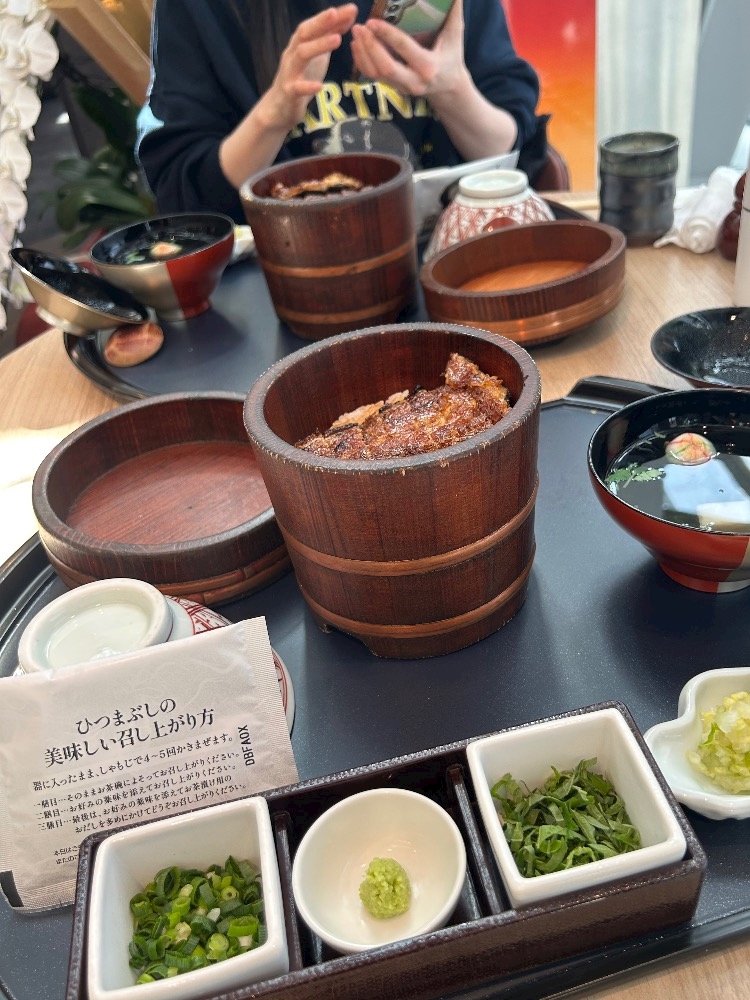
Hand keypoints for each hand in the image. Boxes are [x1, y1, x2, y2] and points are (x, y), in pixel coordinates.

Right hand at [263, 4, 358, 129]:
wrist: (280, 106)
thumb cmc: (301, 76)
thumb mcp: (317, 54)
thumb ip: (329, 36)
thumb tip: (348, 16)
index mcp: (300, 44)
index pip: (314, 25)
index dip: (329, 17)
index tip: (350, 9)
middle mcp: (293, 54)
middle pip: (304, 33)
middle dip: (320, 22)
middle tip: (336, 13)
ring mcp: (289, 73)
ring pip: (301, 55)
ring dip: (318, 46)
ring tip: (337, 39)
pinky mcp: (289, 93)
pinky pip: (297, 88)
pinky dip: (308, 86)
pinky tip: (319, 86)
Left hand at [350, 0, 468, 99]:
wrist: (448, 88)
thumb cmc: (452, 56)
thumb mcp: (455, 35)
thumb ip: (453, 12)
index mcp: (429, 67)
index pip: (404, 48)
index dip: (387, 34)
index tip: (372, 21)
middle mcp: (414, 81)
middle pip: (386, 67)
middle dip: (370, 47)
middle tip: (359, 27)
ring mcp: (402, 87)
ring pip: (376, 74)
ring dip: (363, 54)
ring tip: (356, 32)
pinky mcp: (393, 88)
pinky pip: (373, 77)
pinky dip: (362, 61)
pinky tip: (356, 45)